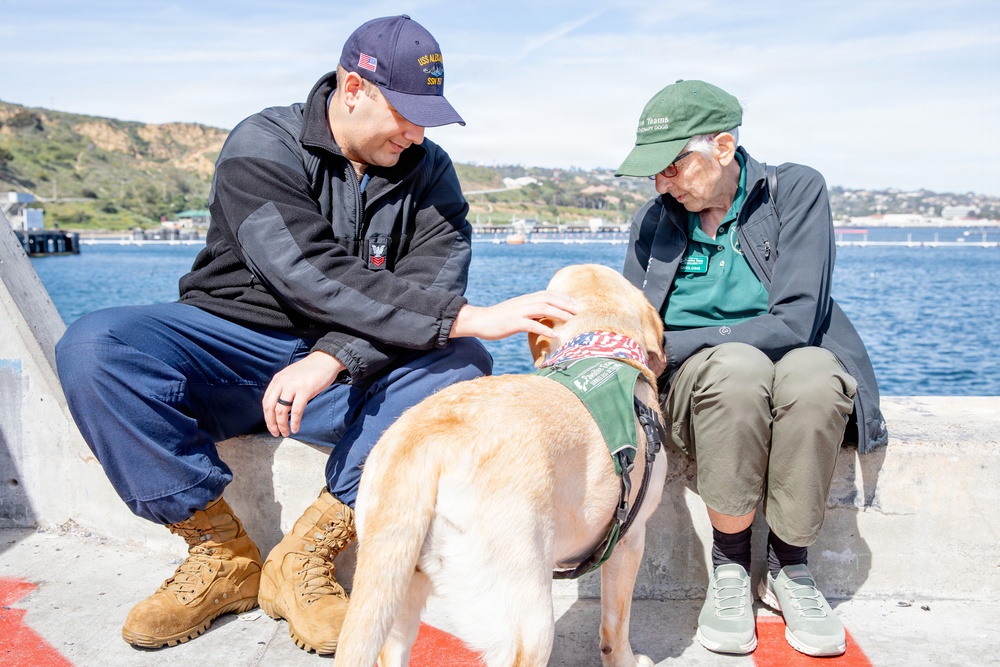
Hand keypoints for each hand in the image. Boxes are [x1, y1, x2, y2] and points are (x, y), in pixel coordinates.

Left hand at [263, 351, 345, 436]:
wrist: (325, 360)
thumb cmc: (310, 370)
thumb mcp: (291, 376)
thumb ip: (283, 388)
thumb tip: (279, 406)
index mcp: (277, 380)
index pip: (266, 401)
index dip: (267, 416)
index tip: (271, 425)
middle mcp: (282, 382)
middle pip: (270, 407)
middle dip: (271, 423)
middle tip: (275, 433)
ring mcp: (293, 386)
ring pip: (281, 411)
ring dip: (282, 425)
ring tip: (286, 433)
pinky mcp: (305, 390)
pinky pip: (296, 411)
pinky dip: (295, 422)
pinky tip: (296, 428)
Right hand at [450, 290, 577, 339]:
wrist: (479, 321)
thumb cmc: (499, 319)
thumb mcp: (517, 313)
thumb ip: (531, 313)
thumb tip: (546, 318)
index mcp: (526, 299)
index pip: (548, 294)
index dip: (563, 297)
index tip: (576, 303)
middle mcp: (524, 302)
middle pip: (549, 298)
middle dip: (566, 303)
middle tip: (579, 310)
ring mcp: (519, 312)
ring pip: (543, 308)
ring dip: (559, 313)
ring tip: (571, 319)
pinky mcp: (513, 322)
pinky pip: (532, 324)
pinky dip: (545, 329)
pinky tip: (555, 335)